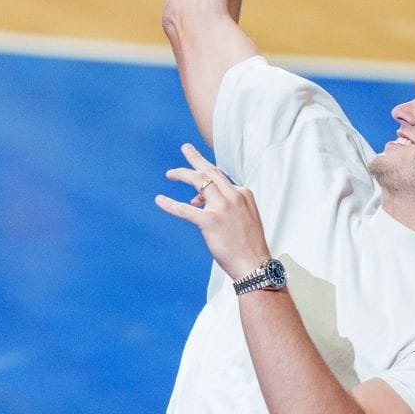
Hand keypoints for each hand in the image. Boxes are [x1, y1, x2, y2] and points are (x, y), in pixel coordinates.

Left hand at [155, 143, 272, 276]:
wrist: (255, 265)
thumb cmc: (248, 246)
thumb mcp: (244, 218)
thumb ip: (225, 206)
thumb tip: (199, 203)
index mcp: (244, 194)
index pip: (222, 179)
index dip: (207, 182)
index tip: (197, 194)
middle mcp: (234, 196)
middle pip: (211, 171)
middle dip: (196, 159)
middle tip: (185, 148)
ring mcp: (222, 208)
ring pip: (198, 182)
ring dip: (182, 174)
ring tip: (170, 173)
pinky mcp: (210, 221)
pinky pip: (185, 210)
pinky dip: (170, 204)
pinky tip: (159, 200)